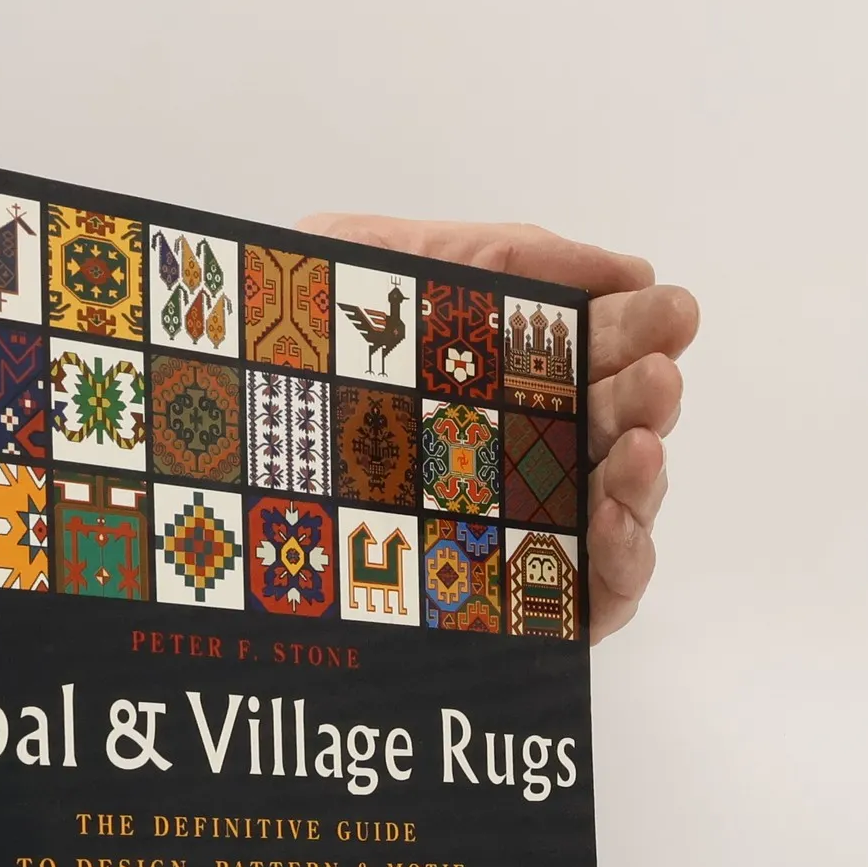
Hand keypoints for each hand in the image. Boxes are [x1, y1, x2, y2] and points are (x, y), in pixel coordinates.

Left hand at [296, 214, 697, 641]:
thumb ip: (496, 255)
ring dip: (647, 479)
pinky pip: (590, 599)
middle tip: (652, 381)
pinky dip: (626, 566)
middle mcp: (518, 453)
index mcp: (498, 376)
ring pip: (620, 511)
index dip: (644, 331)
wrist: (199, 444)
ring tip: (636, 448)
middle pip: (618, 429)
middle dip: (648, 399)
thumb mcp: (371, 263)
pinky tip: (614, 524)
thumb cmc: (278, 354)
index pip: (597, 353)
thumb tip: (627, 273)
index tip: (668, 313)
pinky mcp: (505, 610)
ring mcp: (515, 531)